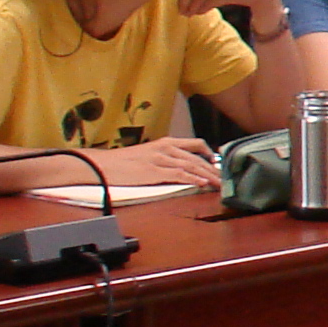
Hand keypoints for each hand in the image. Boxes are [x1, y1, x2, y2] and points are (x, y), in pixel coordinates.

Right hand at [99, 137, 218, 187]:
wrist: (102, 165)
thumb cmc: (124, 162)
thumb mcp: (149, 153)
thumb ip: (166, 156)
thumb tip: (183, 166)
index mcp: (166, 142)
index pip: (196, 144)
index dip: (210, 154)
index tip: (218, 164)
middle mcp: (166, 148)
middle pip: (197, 158)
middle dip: (213, 169)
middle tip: (225, 179)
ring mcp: (161, 159)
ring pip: (192, 166)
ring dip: (208, 176)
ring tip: (219, 184)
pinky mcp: (154, 171)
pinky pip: (178, 174)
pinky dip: (192, 179)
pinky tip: (202, 184)